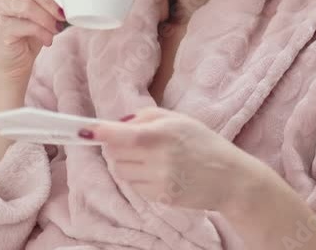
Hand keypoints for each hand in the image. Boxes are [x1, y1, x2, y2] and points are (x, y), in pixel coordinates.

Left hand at [82, 107, 266, 211]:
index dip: (100, 133)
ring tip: (149, 158)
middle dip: (116, 147)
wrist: (230, 178)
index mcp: (163, 134)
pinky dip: (138, 179)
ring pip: (121, 172)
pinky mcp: (161, 197)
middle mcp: (159, 159)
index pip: (122, 135)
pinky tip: (157, 173)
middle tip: (134, 143)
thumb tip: (117, 124)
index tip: (84, 131)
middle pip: (115, 154)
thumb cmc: (204, 143)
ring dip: (126, 163)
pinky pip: (134, 186)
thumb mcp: (178, 119)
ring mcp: (160, 181)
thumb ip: (145, 116)